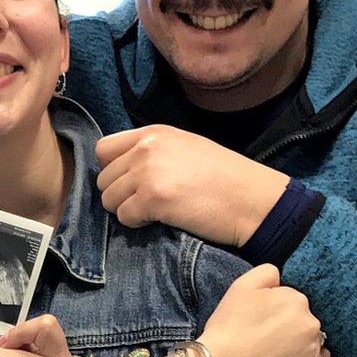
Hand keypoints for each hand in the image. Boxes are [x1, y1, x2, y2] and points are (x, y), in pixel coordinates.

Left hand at [96, 125, 288, 245]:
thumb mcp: (185, 147)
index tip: (129, 182)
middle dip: (119, 194)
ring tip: (153, 211)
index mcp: (153, 133)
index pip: (104, 149)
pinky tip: (159, 220)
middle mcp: (146, 148)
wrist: (253, 199)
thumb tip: (122, 168)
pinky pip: (124, 216)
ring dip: (126, 209)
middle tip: (144, 202)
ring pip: (108, 199)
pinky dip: (137, 223)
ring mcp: (147, 172)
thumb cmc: (225, 177)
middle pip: (103, 177)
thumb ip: (152, 151)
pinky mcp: (152, 199)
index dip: (112, 170)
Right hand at [196, 265, 329, 356]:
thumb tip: (280, 278)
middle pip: (300, 313)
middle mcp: (311, 321)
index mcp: (296, 298)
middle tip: (261, 329)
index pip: (288, 294)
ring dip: (296, 335)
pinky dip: (306, 353)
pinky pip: (319, 354)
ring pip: (309, 332)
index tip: (258, 312)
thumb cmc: (230, 326)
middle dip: (286, 318)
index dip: (271, 302)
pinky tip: (287, 355)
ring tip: (271, 344)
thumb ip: (267, 272)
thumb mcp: (241, 285)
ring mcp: (313, 346)